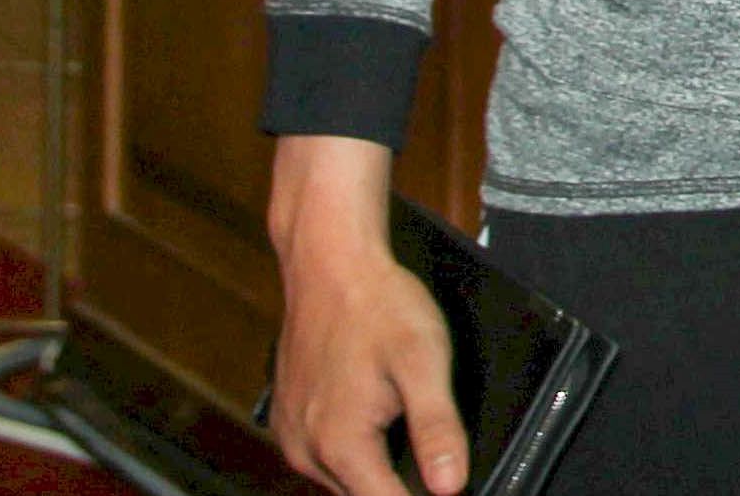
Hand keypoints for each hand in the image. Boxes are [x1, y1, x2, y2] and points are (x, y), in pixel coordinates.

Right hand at [264, 136, 466, 495]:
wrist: (330, 266)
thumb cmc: (378, 306)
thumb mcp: (424, 362)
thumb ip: (438, 429)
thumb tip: (450, 486)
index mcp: (339, 444)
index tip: (450, 490)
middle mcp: (306, 450)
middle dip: (403, 487)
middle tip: (439, 463)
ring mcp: (292, 436)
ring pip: (346, 480)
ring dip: (379, 472)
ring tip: (415, 446)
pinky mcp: (289, 420)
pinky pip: (327, 456)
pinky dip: (357, 453)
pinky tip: (382, 425)